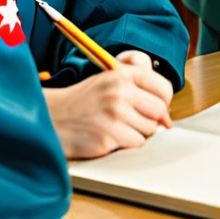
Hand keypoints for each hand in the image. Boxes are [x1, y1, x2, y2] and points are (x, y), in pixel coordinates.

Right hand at [44, 54, 172, 158]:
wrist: (52, 117)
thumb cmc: (86, 99)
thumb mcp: (111, 77)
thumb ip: (142, 83)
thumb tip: (167, 115)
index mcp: (124, 74)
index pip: (163, 88)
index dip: (164, 101)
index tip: (159, 108)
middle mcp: (121, 92)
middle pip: (160, 111)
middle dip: (153, 119)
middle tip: (137, 120)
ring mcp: (114, 115)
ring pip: (149, 130)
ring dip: (138, 132)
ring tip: (119, 127)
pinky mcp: (107, 137)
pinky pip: (134, 144)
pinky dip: (126, 144)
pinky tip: (111, 136)